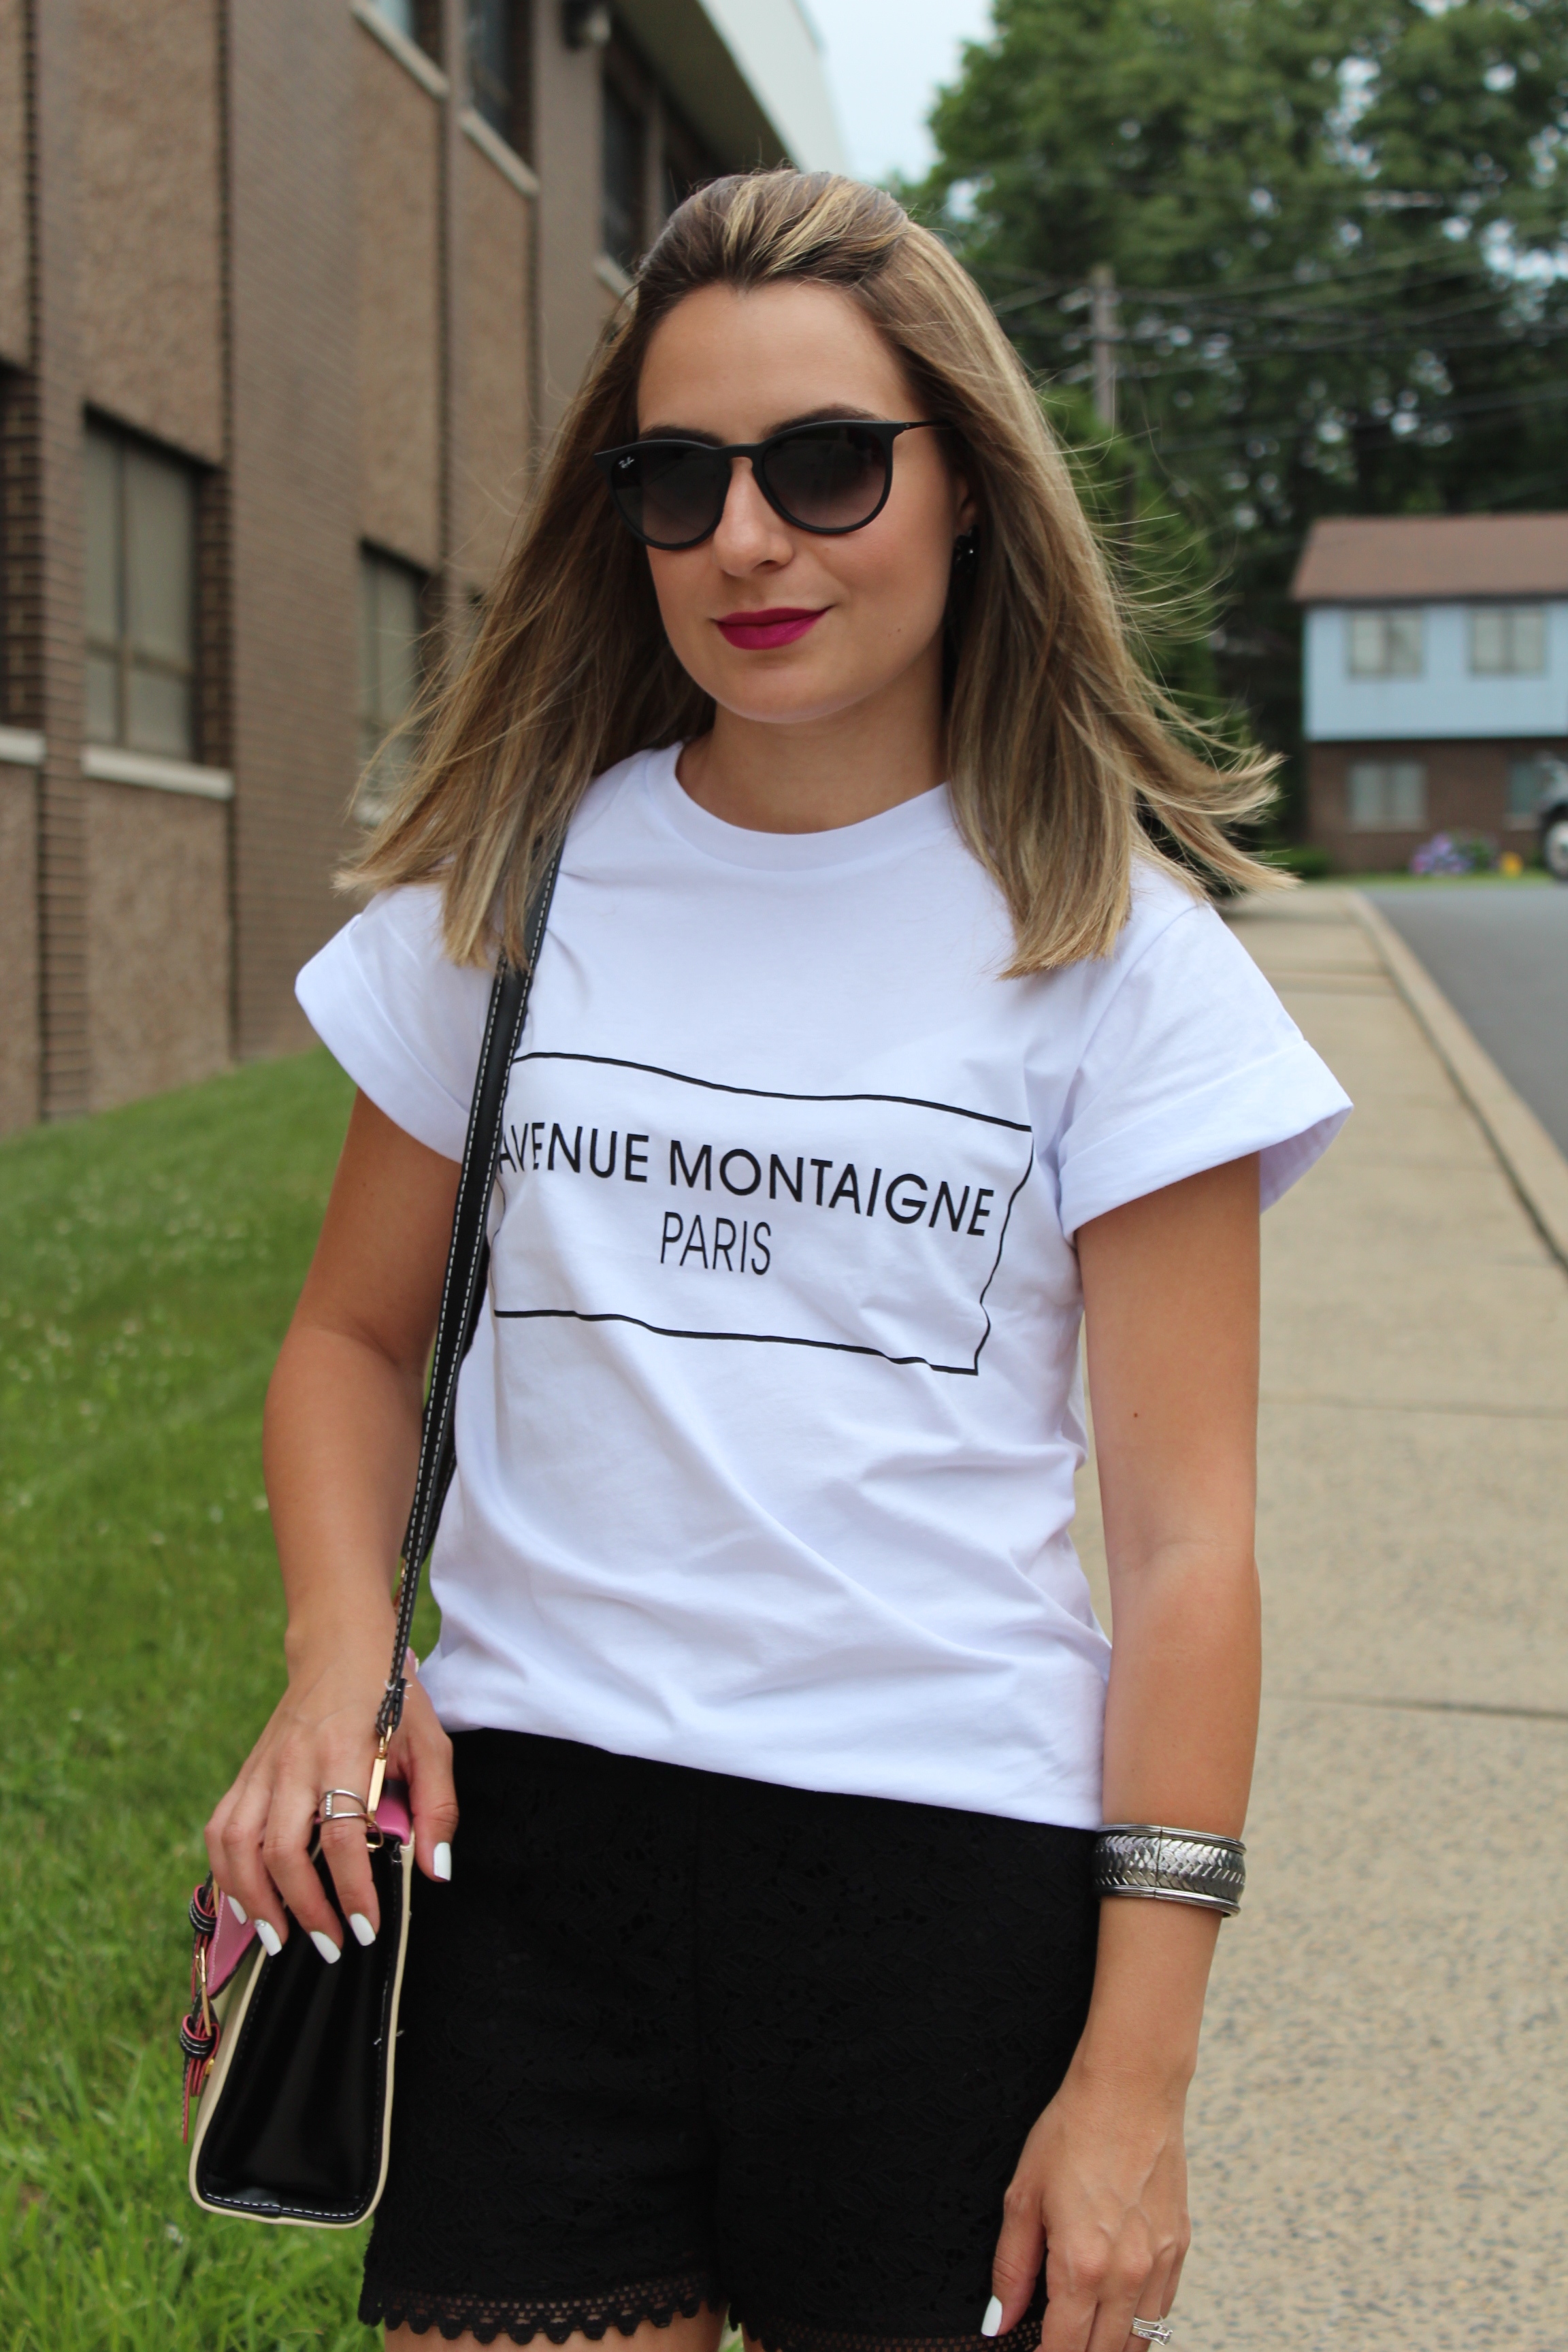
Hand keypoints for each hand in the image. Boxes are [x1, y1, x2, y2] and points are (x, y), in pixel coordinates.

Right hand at [204, 1637, 456, 1961]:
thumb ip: (437, 1807)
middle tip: (330, 1946)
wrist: (340, 1647)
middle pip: (282, 1849)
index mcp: (344, 1752)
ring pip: (238, 1844)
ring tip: (280, 1938)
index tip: (367, 1927)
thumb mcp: (431, 1741)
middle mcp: (294, 1762)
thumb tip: (435, 1871)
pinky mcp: (246, 1772)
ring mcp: (263, 1767)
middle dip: (303, 1908)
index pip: (341, 1834)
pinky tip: (247, 1901)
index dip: (352, 1888)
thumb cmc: (391, 1697)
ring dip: (254, 1899)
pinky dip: (226, 1872)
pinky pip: (221, 1828)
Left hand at [987, 2056, 1188, 2351]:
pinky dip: (1141, 2325)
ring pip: (1138, 2341)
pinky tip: (1119, 2319)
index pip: (1064, 2351)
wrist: (1132, 2089)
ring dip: (1110, 2350)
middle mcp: (1126, 2274)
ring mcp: (1159, 2263)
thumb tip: (998, 2323)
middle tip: (1054, 2347)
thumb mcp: (1024, 2195)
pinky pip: (1163, 2310)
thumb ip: (1011, 2268)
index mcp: (1081, 2265)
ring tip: (1085, 2341)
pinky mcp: (1179, 2247)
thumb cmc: (1073, 2132)